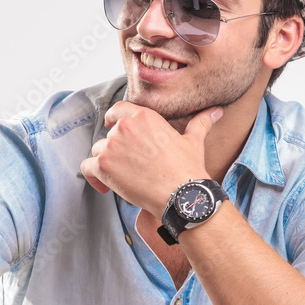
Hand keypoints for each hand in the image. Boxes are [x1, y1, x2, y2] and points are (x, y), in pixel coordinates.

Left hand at [80, 101, 223, 216]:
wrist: (181, 194)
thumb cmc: (188, 168)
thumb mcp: (194, 141)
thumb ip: (200, 122)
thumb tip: (216, 111)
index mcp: (144, 117)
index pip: (118, 110)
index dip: (113, 119)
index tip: (113, 127)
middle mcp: (125, 127)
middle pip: (108, 135)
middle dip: (115, 150)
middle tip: (128, 167)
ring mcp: (112, 145)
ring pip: (98, 151)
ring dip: (106, 164)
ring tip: (122, 179)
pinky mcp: (103, 165)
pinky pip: (87, 167)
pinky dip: (93, 177)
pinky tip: (105, 187)